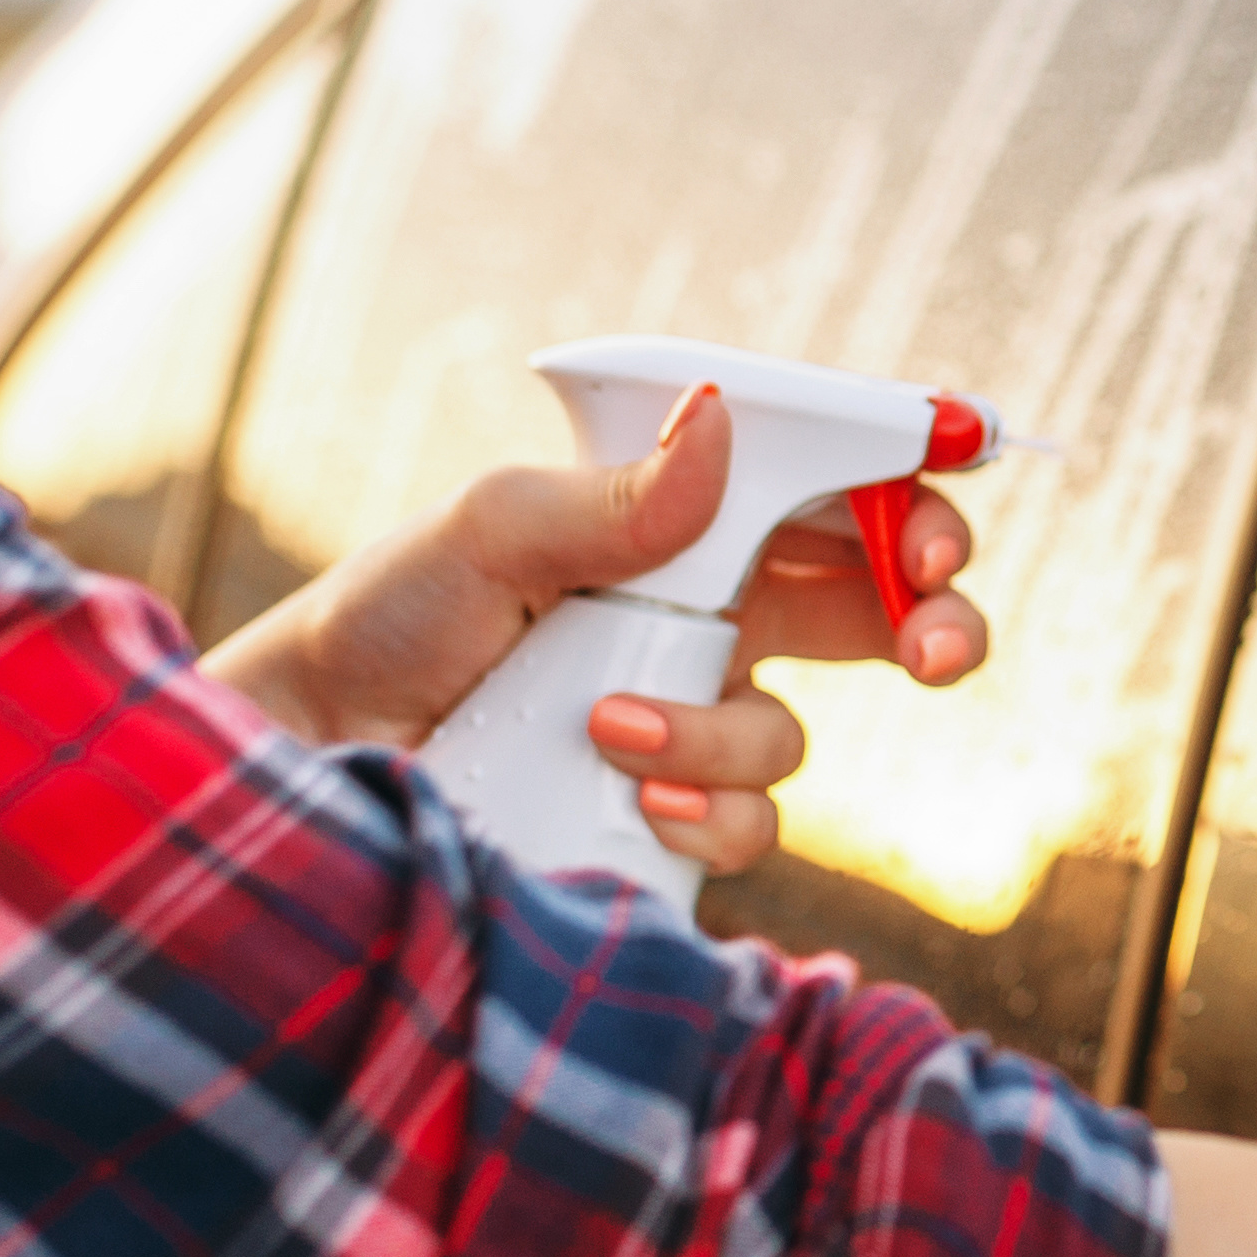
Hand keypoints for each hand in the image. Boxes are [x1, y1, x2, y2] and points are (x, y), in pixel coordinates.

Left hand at [197, 385, 990, 875]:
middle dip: (933, 624)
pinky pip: (743, 822)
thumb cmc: (385, 617)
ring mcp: (692, 720)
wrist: (317, 755)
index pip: (837, 491)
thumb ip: (609, 497)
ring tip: (612, 721)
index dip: (914, 500)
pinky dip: (698, 807)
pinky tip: (627, 787)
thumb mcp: (487, 528)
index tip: (940, 529)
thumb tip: (721, 433)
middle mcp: (710, 617)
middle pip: (878, 611)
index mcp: (689, 521)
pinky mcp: (664, 814)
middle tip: (934, 649)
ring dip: (724, 730)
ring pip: (794, 733)